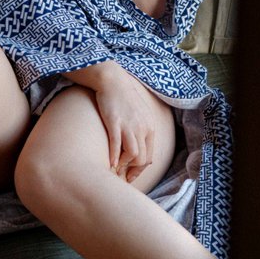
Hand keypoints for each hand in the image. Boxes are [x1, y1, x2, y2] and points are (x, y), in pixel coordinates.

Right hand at [89, 65, 159, 182]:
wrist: (113, 82)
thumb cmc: (124, 99)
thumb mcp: (140, 115)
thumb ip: (141, 131)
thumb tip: (138, 151)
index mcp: (150, 128)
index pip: (149, 156)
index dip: (140, 170)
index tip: (131, 175)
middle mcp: (142, 128)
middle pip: (142, 158)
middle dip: (133, 171)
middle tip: (123, 177)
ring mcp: (129, 126)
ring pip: (133, 154)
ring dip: (124, 165)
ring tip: (116, 168)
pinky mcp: (115, 122)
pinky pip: (117, 145)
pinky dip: (114, 157)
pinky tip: (110, 163)